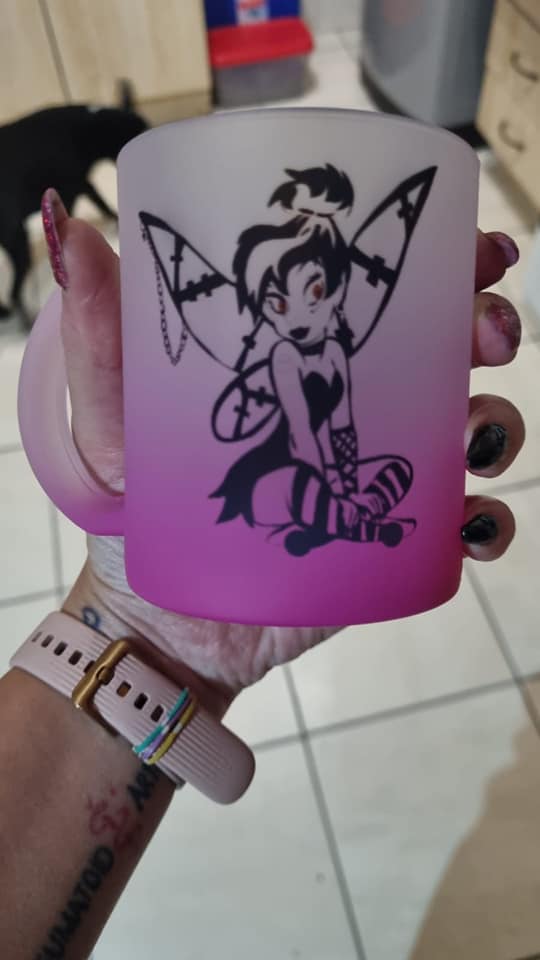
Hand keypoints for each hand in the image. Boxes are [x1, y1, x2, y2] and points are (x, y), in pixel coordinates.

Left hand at [51, 197, 523, 712]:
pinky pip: (461, 527)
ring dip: (496, 421)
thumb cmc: (132, 512)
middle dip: (487, 330)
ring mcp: (376, 475)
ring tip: (475, 439)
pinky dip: (486, 521)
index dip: (441, 265)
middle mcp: (352, 409)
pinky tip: (473, 525)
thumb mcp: (111, 418)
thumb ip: (99, 334)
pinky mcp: (391, 543)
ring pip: (469, 429)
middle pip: (445, 352)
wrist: (160, 624)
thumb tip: (75, 222)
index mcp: (300, 365)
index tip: (474, 252)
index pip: (380, 297)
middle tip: (488, 338)